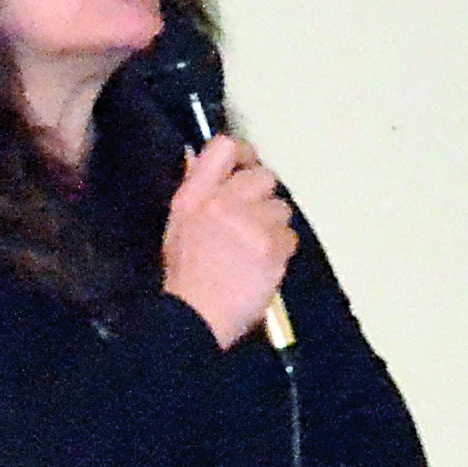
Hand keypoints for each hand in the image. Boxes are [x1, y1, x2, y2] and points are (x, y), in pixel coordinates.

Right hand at [160, 136, 294, 347]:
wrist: (194, 318)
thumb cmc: (184, 276)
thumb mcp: (177, 225)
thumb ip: (195, 190)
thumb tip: (198, 157)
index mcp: (195, 195)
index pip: (224, 147)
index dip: (243, 153)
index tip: (247, 165)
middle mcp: (224, 202)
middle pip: (264, 176)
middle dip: (262, 197)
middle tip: (254, 219)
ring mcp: (251, 224)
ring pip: (282, 208)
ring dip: (273, 226)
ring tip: (256, 249)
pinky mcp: (273, 248)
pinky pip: (290, 237)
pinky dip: (281, 251)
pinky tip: (264, 266)